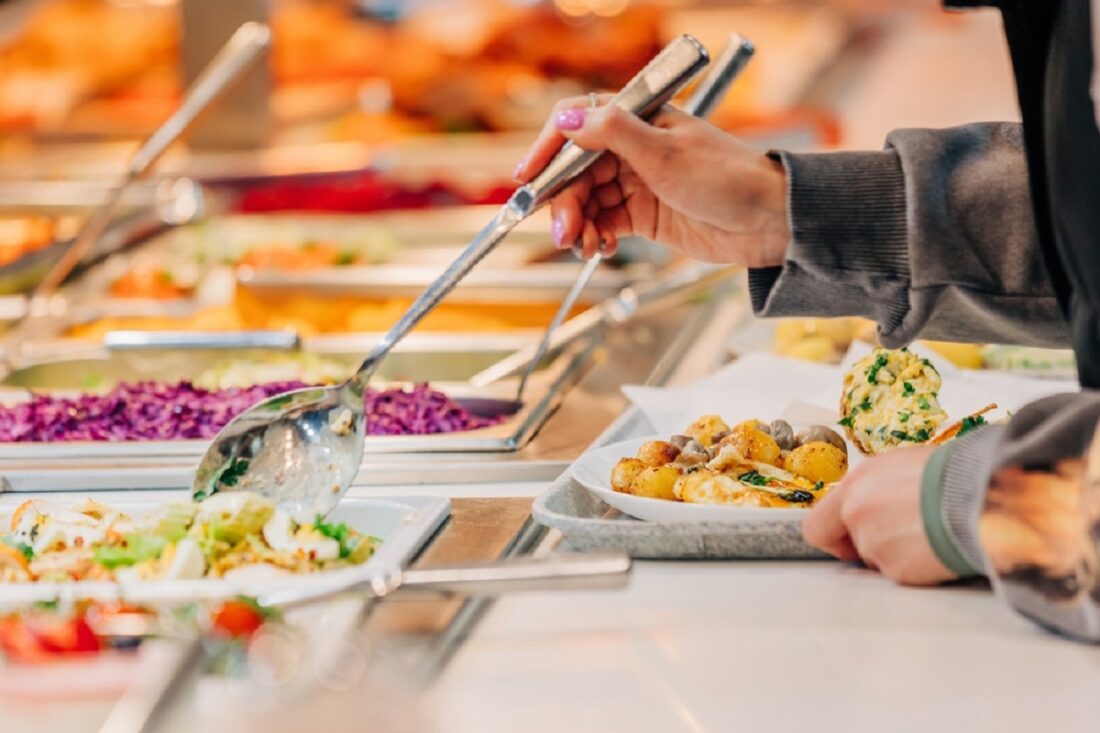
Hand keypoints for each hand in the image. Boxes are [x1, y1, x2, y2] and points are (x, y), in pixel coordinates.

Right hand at [513, 97, 789, 264]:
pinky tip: (601, 248)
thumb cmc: (730, 179)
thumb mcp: (667, 153)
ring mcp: (637, 183)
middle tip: (566, 232)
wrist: (768, 222)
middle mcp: (633, 149)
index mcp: (639, 120)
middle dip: (565, 202)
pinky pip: (604, 223)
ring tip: (585, 246)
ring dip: (578, 225)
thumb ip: (614, 133)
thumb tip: (569, 117)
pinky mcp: (644, 214)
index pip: (579, 125)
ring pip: (587, 201)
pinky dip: (596, 237)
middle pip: (577, 172)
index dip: (549, 150)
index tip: (528, 178)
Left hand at [803, 445, 956, 585]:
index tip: (850, 536)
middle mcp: (856, 514)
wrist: (983, 493)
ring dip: (899, 553)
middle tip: (898, 538)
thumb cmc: (951, 472)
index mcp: (855, 486)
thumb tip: (874, 501)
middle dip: (865, 547)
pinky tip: (938, 546)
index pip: (817, 525)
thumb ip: (875, 489)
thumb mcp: (901, 466)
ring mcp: (874, 544)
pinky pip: (902, 573)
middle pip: (848, 546)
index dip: (834, 535)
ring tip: (930, 532)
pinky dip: (919, 566)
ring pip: (877, 560)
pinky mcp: (897, 570)